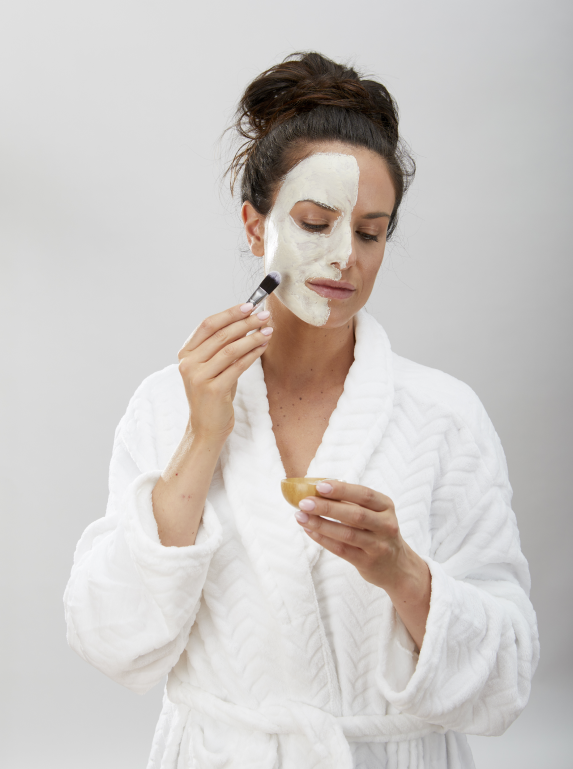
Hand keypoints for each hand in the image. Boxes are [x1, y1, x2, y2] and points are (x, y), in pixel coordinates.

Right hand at [178, 303, 272, 441]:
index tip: (249, 305)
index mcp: (185, 354)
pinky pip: (238, 366)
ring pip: (231, 349)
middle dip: (246, 322)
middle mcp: (188, 364)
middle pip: (221, 335)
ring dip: (253, 337)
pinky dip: (253, 354)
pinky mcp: (213, 390)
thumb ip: (223, 347)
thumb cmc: (214, 395)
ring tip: (268, 330)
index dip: (229, 313)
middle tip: (264, 316)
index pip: (207, 325)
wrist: (206, 428)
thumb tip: (248, 322)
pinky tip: (263, 347)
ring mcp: (199, 377)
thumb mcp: (214, 368)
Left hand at [295, 480, 430, 648]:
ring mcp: (378, 545)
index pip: (364, 494)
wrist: (397, 567)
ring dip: (321, 524)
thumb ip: (351, 502)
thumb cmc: (377, 532)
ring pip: (347, 534)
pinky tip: (309, 531)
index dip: (342, 490)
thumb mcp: (374, 513)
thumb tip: (317, 489)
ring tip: (301, 517)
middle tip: (304, 502)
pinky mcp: (368, 562)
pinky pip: (342, 550)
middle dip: (327, 507)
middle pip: (355, 514)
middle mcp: (386, 525)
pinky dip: (323, 539)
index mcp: (386, 507)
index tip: (320, 485)